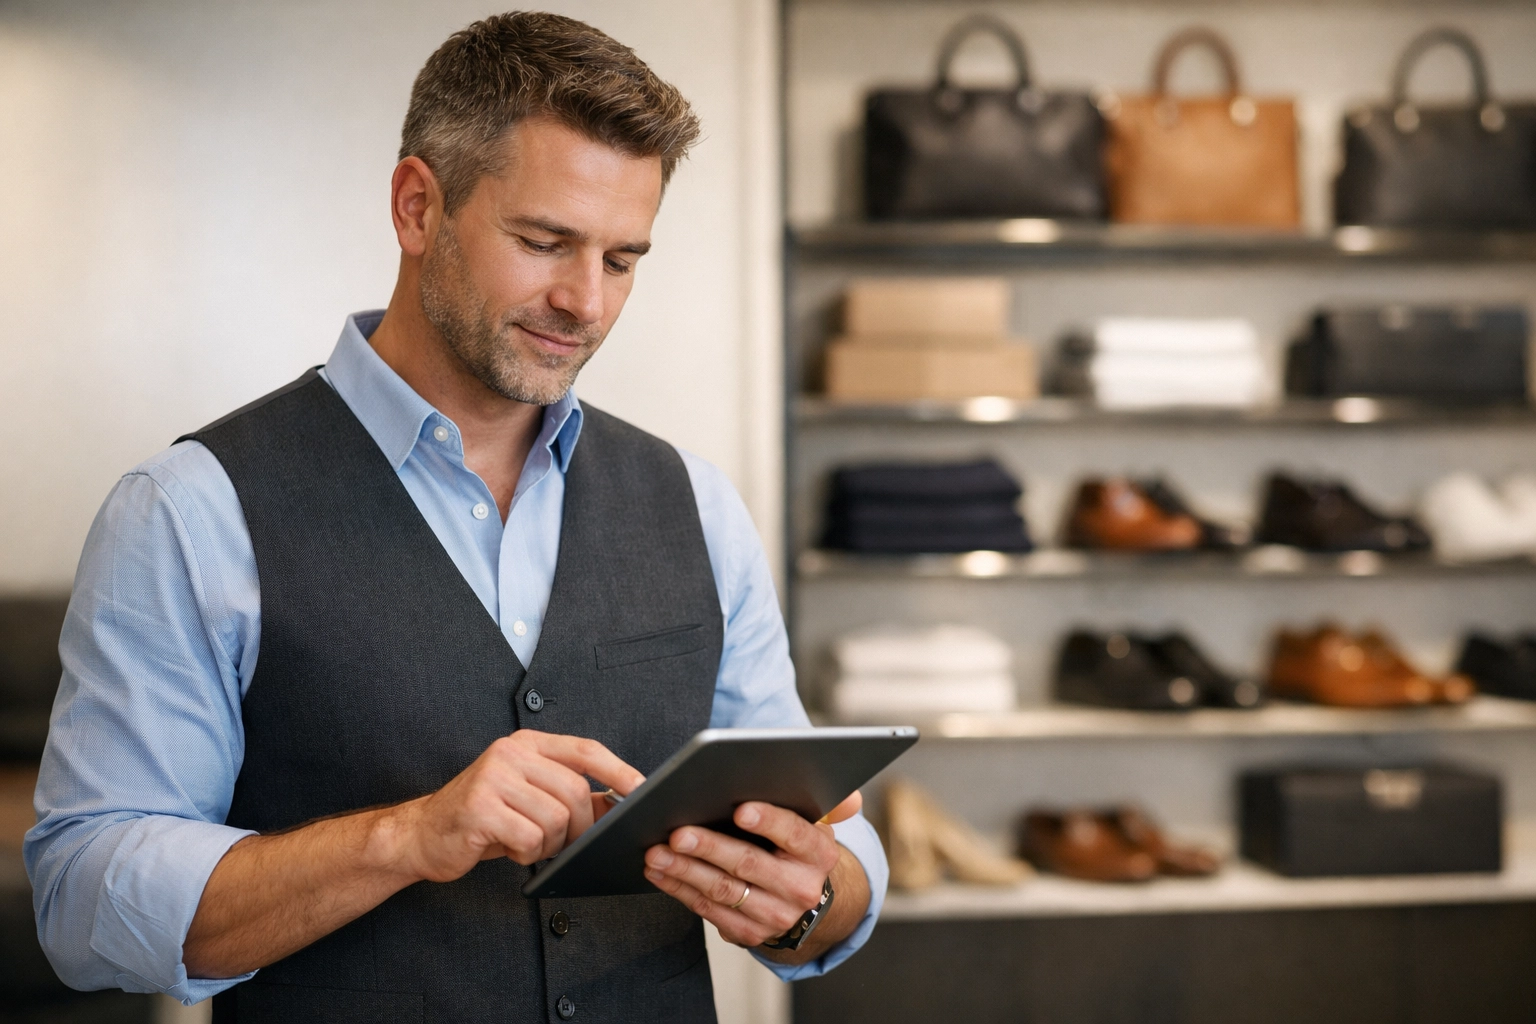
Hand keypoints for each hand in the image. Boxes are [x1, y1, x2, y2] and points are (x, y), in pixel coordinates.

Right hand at [390, 730, 644, 882]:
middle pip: (575, 790)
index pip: (585, 750)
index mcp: (526, 744)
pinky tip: (509, 848)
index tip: (641, 789)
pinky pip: (530, 837)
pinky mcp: (480, 808)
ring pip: (556, 817)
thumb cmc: (482, 818)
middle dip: (580, 826)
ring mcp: (493, 778)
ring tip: (528, 843)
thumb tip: (618, 801)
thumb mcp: (529, 798)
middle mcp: (510, 753)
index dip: (618, 770)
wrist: (422, 835)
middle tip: (564, 842)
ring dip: (550, 843)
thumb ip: (569, 794)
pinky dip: (528, 853)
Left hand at [643, 791, 863, 948]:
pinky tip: (659, 873)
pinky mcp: (749, 934)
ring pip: (724, 891)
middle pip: (750, 864)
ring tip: (656, 853)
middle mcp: (801, 888)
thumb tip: (851, 798)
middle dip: (710, 847)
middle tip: (678, 833)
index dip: (769, 821)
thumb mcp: (817, 824)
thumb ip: (828, 805)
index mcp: (820, 854)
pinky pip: (709, 911)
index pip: (796, 834)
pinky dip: (680, 890)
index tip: (741, 809)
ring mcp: (775, 916)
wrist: (806, 904)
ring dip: (685, 872)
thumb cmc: (798, 848)